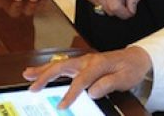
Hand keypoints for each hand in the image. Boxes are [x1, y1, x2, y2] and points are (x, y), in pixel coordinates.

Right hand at [23, 47, 151, 109]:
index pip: (81, 80)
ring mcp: (83, 61)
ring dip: (42, 70)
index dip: (71, 94)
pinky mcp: (81, 64)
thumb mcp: (124, 79)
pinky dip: (49, 70)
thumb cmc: (130, 68)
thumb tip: (92, 91)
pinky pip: (63, 67)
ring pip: (59, 65)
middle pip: (63, 67)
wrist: (136, 58)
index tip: (62, 106)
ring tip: (27, 75)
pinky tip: (38, 73)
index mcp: (98, 64)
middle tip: (32, 88)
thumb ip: (108, 84)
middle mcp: (88, 60)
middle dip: (46, 77)